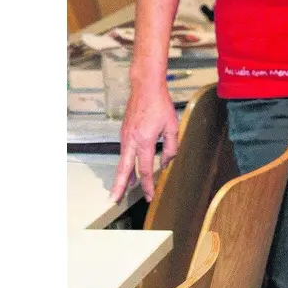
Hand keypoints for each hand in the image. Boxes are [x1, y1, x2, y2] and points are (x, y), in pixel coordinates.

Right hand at [108, 80, 178, 201]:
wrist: (145, 88)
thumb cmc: (160, 105)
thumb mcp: (172, 126)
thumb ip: (171, 146)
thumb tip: (167, 161)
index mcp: (144, 141)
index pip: (146, 169)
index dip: (148, 184)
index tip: (149, 195)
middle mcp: (131, 140)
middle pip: (124, 169)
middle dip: (119, 186)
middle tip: (115, 199)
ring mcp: (125, 136)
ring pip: (122, 161)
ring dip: (123, 175)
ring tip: (123, 188)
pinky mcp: (124, 132)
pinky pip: (124, 152)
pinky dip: (125, 163)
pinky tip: (130, 168)